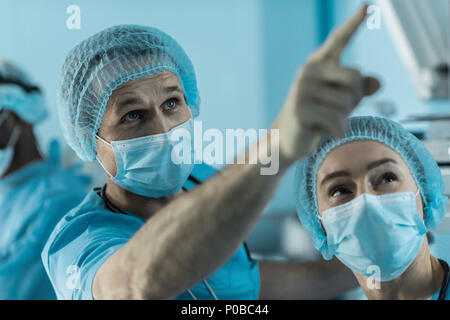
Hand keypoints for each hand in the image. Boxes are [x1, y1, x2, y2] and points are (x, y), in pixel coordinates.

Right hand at [273, 4, 379, 163]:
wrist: (286, 140)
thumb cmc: (317, 118)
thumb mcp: (341, 102)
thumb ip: (359, 89)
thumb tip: (376, 83)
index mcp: (318, 64)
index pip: (339, 40)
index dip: (354, 24)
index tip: (368, 6)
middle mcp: (309, 71)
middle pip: (355, 77)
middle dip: (355, 98)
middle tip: (339, 112)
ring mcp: (302, 89)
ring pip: (347, 101)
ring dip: (344, 118)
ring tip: (326, 122)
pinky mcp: (300, 108)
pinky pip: (336, 119)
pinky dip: (338, 131)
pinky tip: (327, 133)